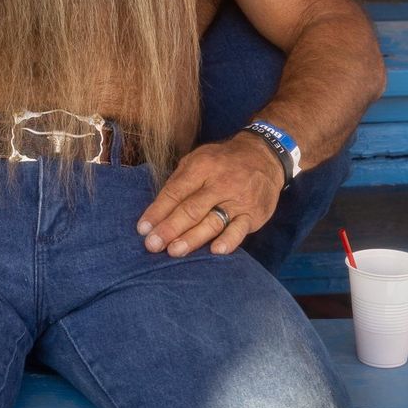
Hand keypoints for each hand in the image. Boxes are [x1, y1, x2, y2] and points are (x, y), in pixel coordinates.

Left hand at [136, 133, 284, 257]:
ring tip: (174, 251)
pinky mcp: (254, 214)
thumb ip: (179, 182)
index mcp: (202, 166)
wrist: (264, 156)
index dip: (158, 211)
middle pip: (191, 208)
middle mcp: (220, 183)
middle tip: (152, 245)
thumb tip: (158, 209)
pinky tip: (215, 251)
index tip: (143, 229)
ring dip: (192, 238)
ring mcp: (238, 199)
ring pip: (213, 221)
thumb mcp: (198, 159)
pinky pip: (240, 230)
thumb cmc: (222, 161)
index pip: (175, 191)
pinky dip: (228, 241)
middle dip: (170, 228)